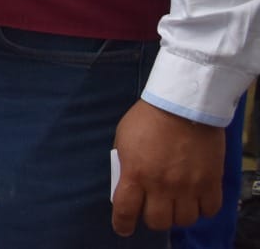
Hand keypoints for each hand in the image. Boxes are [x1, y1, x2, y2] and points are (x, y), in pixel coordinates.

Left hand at [111, 99, 223, 234]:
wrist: (182, 106)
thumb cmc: (148, 119)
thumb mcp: (124, 140)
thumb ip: (126, 165)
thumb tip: (128, 185)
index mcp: (135, 174)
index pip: (125, 211)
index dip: (122, 224)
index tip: (123, 228)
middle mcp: (161, 185)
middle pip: (158, 221)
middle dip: (152, 217)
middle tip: (154, 207)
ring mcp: (188, 186)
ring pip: (184, 220)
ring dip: (178, 215)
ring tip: (176, 203)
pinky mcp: (211, 182)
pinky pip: (209, 210)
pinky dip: (202, 209)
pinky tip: (196, 200)